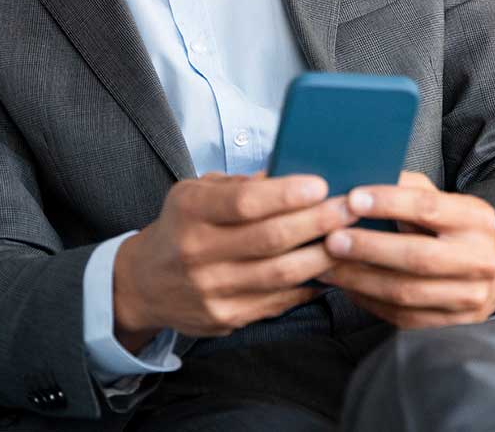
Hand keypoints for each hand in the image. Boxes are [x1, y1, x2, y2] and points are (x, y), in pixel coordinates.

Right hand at [113, 173, 357, 346]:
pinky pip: (279, 300)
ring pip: (281, 274)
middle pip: (270, 238)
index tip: (321, 184)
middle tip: (350, 207)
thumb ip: (241, 184)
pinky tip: (330, 268)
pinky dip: (309, 284)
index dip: (287, 194)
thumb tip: (291, 175)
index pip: (244, 202)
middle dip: (318, 221)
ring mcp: (212, 290)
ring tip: (349, 237)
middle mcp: (198, 253)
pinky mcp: (226, 317)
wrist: (144, 283)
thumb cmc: (181, 226)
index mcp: (191, 212)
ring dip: (323, 255)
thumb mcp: (197, 192)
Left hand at [319, 171, 494, 328]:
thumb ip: (408, 189)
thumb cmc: (451, 228)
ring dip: (359, 279)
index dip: (388, 203)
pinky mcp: (450, 324)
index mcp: (475, 220)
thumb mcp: (442, 200)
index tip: (352, 199)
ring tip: (327, 266)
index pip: (428, 208)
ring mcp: (467, 297)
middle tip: (332, 239)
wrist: (488, 273)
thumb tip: (361, 178)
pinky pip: (402, 315)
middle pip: (417, 257)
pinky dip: (368, 300)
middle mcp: (478, 260)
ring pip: (406, 292)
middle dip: (369, 248)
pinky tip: (346, 286)